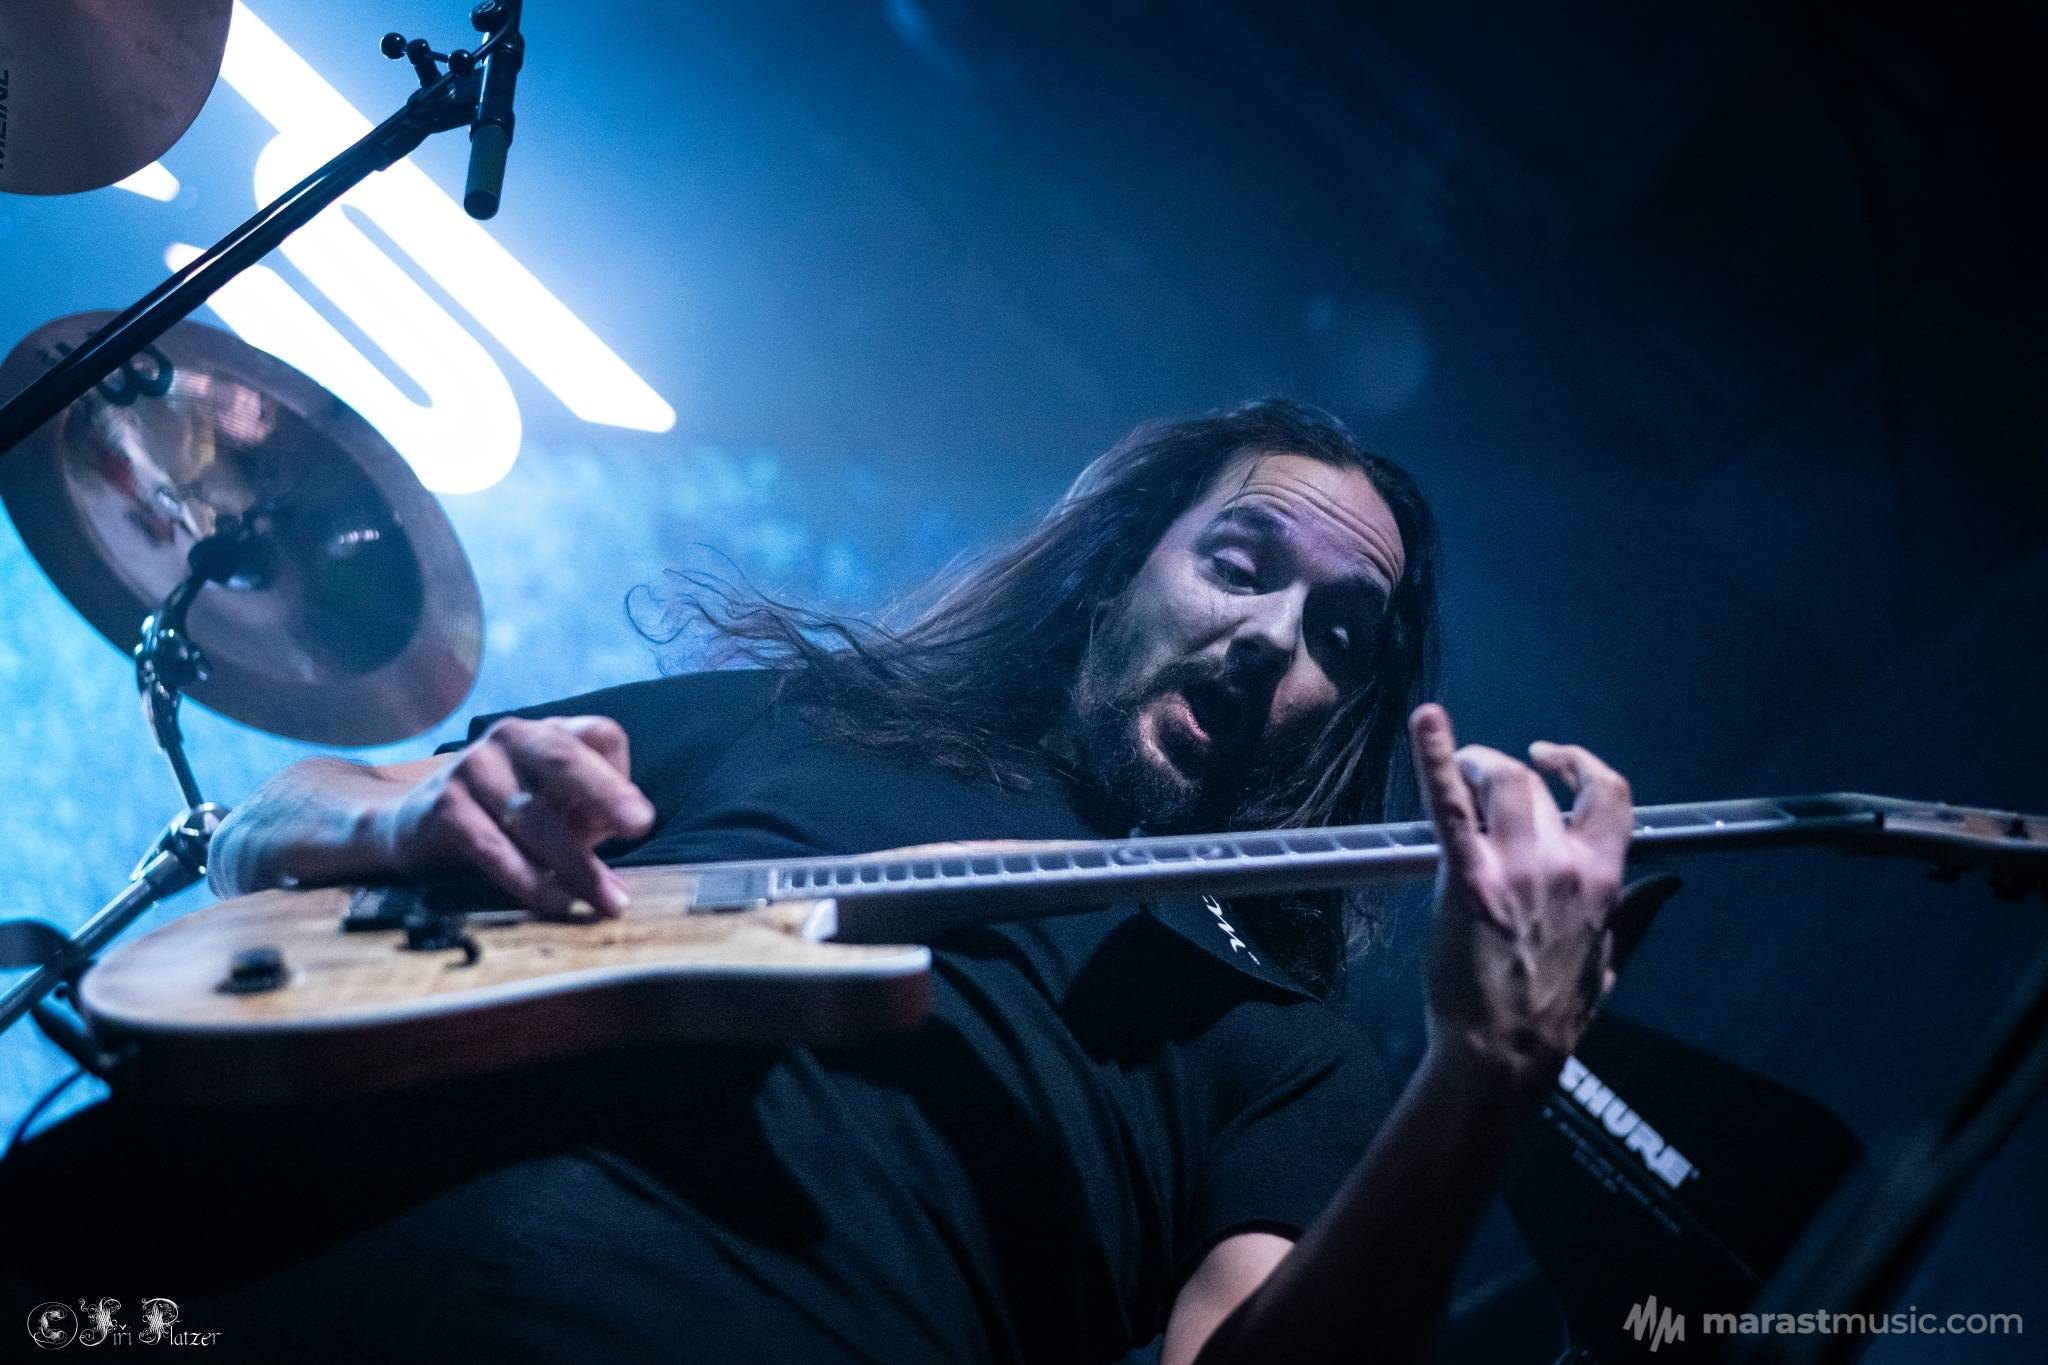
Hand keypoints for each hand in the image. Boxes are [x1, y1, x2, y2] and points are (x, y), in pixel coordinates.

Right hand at [372, 716, 655, 914]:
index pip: (600, 735)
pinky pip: (494, 847)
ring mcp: (473, 769)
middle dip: (606, 792)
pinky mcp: (445, 808)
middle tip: (639, 826)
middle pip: (565, 757)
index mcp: (546, 733)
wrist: (409, 825)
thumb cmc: (502, 816)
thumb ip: (590, 809)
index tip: (639, 825)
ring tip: (608, 901)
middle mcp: (510, 739)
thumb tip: (630, 830)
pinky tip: (556, 903)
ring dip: (576, 864)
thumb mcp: (551, 802)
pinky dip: (528, 879)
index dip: (622, 777)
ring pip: (533, 815)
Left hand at [1408, 703, 1638, 1098]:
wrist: (1505, 1052)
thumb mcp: (1612, 959)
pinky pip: (1450, 806)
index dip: (1582, 765)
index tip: (1556, 760)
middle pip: (1538, 783)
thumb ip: (1640, 913)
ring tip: (1460, 770)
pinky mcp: (1468, 881)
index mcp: (1604, 879)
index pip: (1610, 793)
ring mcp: (1516, 870)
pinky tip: (1426, 721)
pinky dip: (1434, 757)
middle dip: (1510, 767)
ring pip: (1502, 783)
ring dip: (1477, 765)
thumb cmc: (1553, 1011)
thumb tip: (1672, 884)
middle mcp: (1564, 865)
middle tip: (1484, 771)